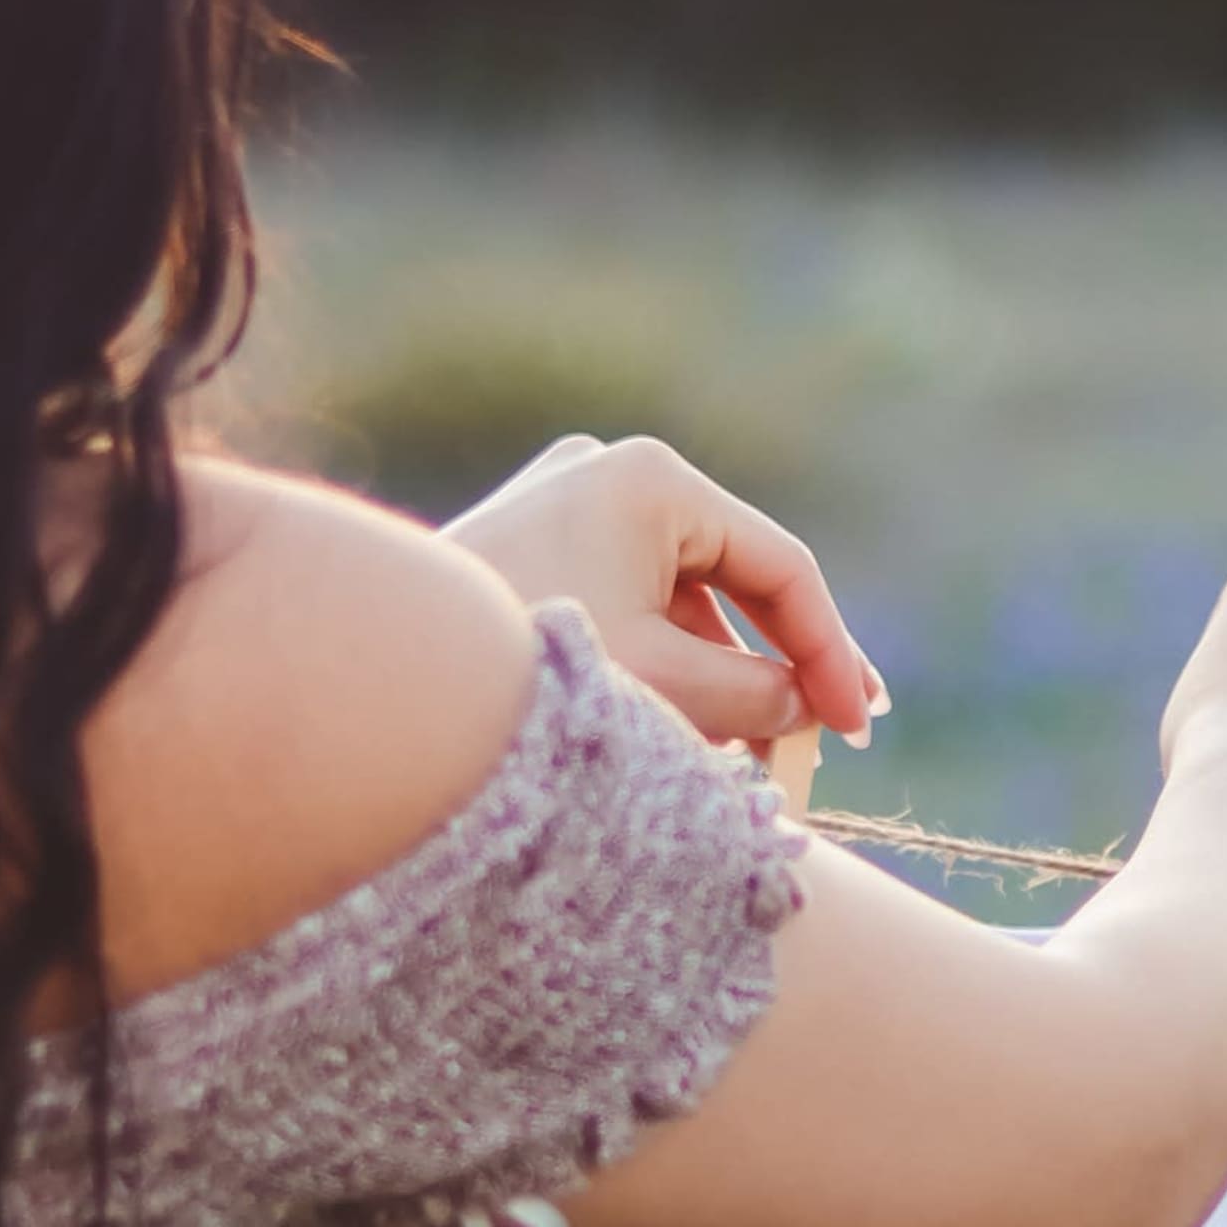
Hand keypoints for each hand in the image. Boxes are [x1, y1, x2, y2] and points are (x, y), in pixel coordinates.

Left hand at [444, 434, 882, 757]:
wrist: (369, 678)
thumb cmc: (521, 675)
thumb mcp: (663, 688)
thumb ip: (754, 696)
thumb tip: (801, 706)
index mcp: (652, 478)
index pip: (780, 565)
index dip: (831, 651)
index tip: (858, 725)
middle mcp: (608, 470)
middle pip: (732, 575)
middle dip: (779, 662)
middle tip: (834, 733)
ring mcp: (563, 502)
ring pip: (678, 594)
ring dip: (721, 670)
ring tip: (753, 755)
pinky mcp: (529, 543)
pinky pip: (626, 598)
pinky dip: (663, 657)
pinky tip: (686, 727)